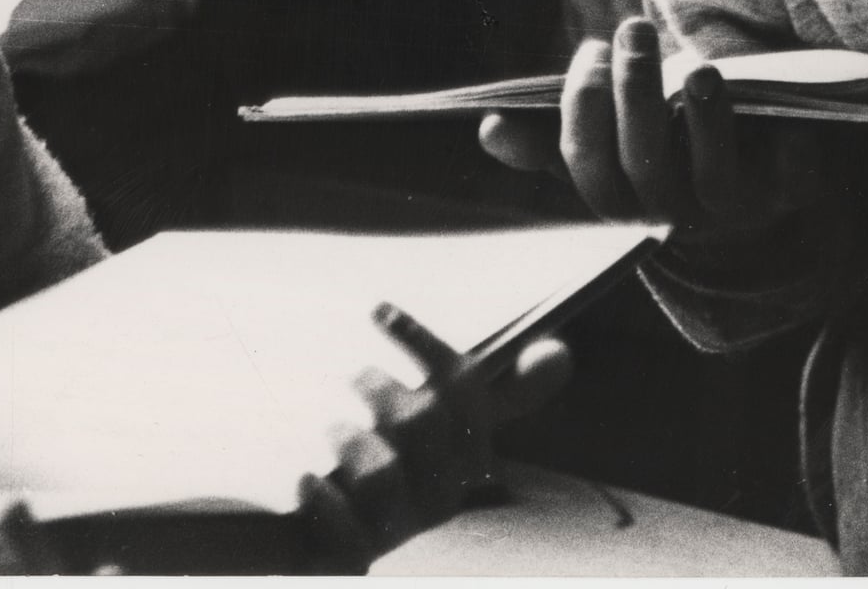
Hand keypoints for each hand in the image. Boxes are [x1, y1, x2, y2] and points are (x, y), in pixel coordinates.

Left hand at [297, 306, 571, 563]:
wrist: (335, 544)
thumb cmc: (395, 468)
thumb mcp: (440, 427)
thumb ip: (497, 393)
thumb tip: (559, 352)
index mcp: (471, 457)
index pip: (462, 386)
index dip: (423, 342)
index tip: (377, 310)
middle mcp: (444, 496)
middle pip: (421, 420)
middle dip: (381, 389)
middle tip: (353, 377)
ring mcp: (400, 529)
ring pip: (381, 472)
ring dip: (349, 440)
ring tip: (330, 428)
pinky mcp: (355, 558)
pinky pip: (345, 532)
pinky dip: (323, 499)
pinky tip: (308, 479)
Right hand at [478, 16, 828, 236]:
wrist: (742, 205)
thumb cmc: (657, 153)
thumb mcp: (605, 150)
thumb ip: (551, 141)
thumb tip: (488, 129)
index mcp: (618, 200)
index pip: (589, 160)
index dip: (586, 104)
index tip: (592, 48)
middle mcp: (668, 213)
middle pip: (646, 158)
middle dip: (636, 90)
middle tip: (635, 28)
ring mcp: (728, 210)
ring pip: (712, 174)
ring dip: (706, 118)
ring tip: (701, 68)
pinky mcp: (783, 196)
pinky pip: (786, 175)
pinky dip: (784, 141)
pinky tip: (774, 102)